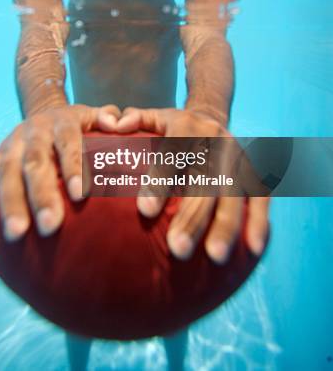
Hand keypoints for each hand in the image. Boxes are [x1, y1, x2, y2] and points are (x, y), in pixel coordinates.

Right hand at [0, 104, 120, 240]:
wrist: (44, 113)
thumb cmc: (79, 126)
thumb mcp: (94, 117)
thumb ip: (109, 119)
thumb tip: (118, 124)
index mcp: (60, 122)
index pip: (67, 142)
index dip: (72, 166)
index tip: (80, 194)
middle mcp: (32, 132)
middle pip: (34, 162)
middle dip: (41, 195)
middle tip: (51, 226)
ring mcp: (10, 146)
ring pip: (7, 173)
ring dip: (11, 204)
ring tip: (18, 235)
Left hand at [115, 107, 269, 263]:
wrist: (211, 116)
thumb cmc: (170, 128)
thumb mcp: (151, 118)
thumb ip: (131, 121)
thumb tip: (112, 125)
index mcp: (188, 126)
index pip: (173, 153)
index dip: (160, 180)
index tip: (145, 212)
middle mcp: (216, 142)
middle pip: (206, 181)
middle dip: (193, 216)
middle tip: (177, 249)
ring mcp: (239, 158)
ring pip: (234, 194)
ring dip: (226, 225)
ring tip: (214, 258)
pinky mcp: (255, 172)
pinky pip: (261, 198)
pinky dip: (259, 222)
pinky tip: (252, 249)